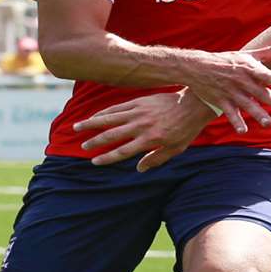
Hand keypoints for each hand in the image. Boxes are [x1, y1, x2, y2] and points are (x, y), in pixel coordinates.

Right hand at [74, 90, 217, 170]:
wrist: (193, 104)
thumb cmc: (186, 128)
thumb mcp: (176, 149)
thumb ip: (157, 159)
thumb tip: (139, 169)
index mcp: (149, 139)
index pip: (123, 151)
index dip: (107, 158)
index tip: (95, 162)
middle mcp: (141, 126)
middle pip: (112, 135)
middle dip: (95, 142)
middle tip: (83, 147)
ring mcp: (138, 112)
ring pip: (109, 118)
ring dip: (91, 123)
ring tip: (77, 127)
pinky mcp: (138, 102)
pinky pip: (117, 107)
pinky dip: (104, 112)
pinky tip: (94, 115)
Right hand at [175, 37, 270, 133]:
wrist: (198, 67)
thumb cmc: (228, 61)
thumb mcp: (248, 54)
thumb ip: (270, 51)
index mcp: (249, 67)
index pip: (265, 74)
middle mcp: (241, 80)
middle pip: (260, 92)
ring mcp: (231, 91)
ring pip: (247, 104)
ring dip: (258, 114)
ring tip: (269, 123)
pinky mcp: (221, 101)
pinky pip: (230, 113)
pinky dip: (236, 121)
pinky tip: (243, 130)